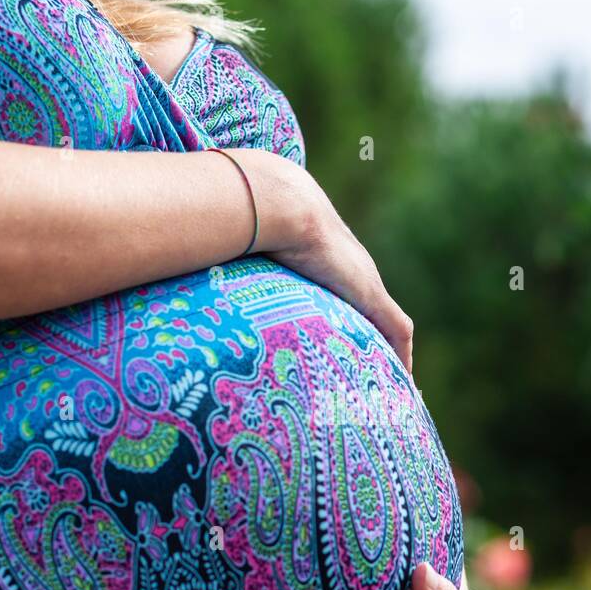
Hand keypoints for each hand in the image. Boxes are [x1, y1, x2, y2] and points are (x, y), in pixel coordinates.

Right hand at [229, 149, 413, 370]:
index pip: (344, 297)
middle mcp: (351, 272)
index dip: (345, 324)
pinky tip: (403, 385)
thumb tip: (187, 271)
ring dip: (390, 356)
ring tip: (393, 388)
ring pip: (388, 327)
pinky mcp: (371, 295)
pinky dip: (402, 358)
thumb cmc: (250, 221)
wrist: (274, 202)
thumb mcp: (238, 252)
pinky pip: (397, 332)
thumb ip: (222, 266)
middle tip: (371, 379)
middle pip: (372, 316)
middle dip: (373, 346)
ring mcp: (364, 282)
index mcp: (323, 262)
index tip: (341, 349)